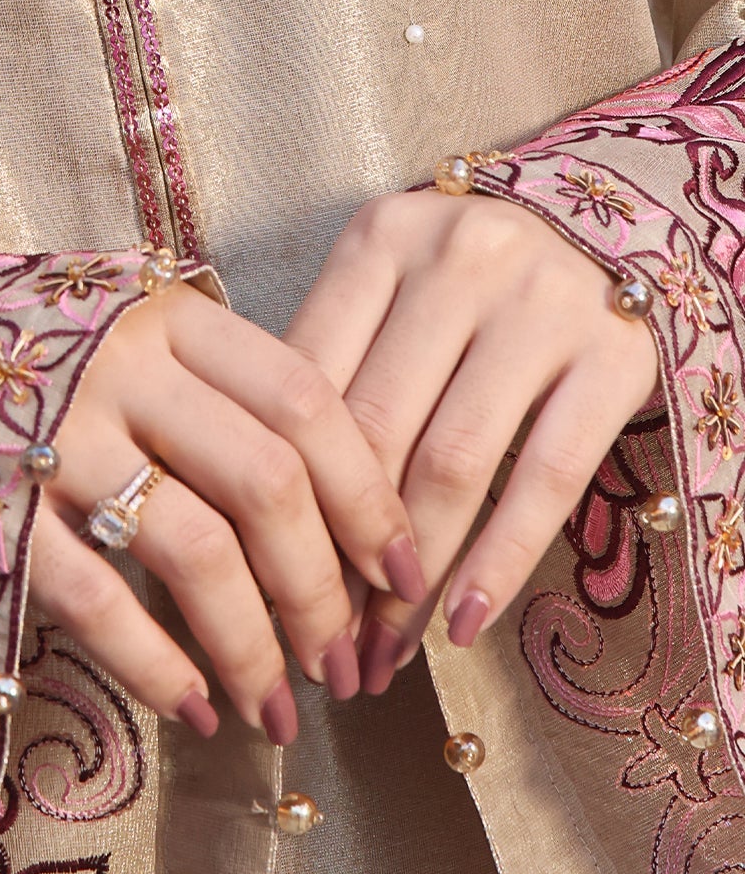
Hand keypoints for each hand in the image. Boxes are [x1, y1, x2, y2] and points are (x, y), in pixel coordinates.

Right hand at [26, 280, 426, 739]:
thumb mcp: (125, 334)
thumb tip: (335, 507)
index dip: (369, 495)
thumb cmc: (21, 357)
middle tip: (344, 667)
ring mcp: (51, 436)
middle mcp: (118, 366)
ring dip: (253, 644)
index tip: (403, 575)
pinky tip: (194, 710)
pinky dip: (157, 666)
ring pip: (195, 549)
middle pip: (266, 481)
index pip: (305, 400)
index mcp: (167, 316)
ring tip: (278, 710)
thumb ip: (213, 389)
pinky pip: (97, 600)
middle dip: (322, 591)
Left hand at [282, 189, 659, 690]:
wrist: (607, 225)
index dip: (280, 491)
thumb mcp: (386, 285)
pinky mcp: (615, 356)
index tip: (258, 575)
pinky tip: (461, 622)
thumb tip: (258, 506)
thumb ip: (330, 361)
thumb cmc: (463, 278)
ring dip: (412, 575)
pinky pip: (547, 478)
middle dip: (338, 550)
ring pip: (453, 463)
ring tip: (382, 648)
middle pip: (374, 430)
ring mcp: (543, 304)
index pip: (309, 381)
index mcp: (381, 236)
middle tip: (317, 638)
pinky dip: (498, 561)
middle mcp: (460, 257)